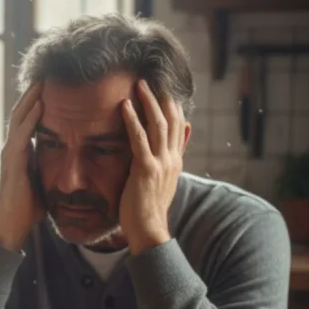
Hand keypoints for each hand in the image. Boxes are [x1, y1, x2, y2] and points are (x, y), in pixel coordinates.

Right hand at [0, 82, 44, 250]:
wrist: (12, 226)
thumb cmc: (29, 208)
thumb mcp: (44, 182)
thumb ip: (51, 168)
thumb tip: (71, 164)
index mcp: (21, 152)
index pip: (29, 120)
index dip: (38, 102)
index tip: (52, 86)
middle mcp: (13, 149)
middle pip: (22, 113)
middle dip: (34, 94)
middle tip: (47, 74)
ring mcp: (10, 154)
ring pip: (19, 119)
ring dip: (30, 99)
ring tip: (42, 81)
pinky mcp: (12, 162)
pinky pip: (22, 135)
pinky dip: (30, 119)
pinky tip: (39, 105)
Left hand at [119, 80, 184, 254]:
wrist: (149, 230)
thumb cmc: (149, 206)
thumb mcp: (165, 178)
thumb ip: (173, 155)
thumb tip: (184, 130)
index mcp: (176, 160)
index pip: (178, 125)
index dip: (171, 104)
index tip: (162, 86)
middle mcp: (172, 158)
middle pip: (171, 119)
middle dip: (160, 97)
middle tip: (149, 78)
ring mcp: (161, 163)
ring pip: (158, 124)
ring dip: (148, 102)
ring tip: (138, 85)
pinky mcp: (146, 169)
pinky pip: (139, 139)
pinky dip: (132, 120)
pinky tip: (124, 106)